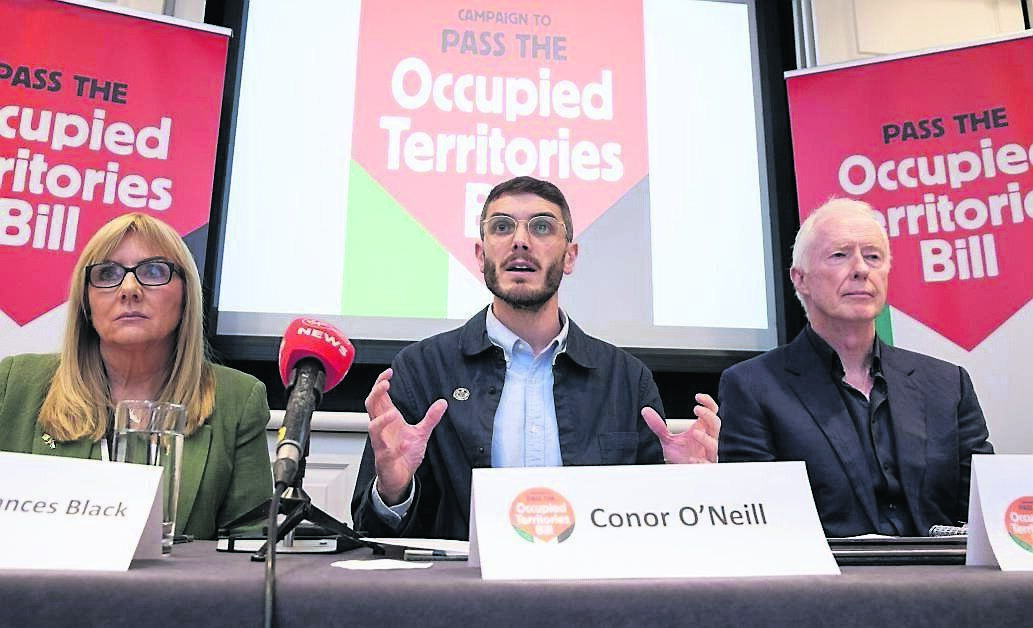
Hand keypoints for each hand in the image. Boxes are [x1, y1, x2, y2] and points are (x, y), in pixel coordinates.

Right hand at [365, 368, 446, 503]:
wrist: (399, 478)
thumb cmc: (403, 455)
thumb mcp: (421, 433)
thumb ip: (430, 418)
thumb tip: (442, 403)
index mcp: (388, 420)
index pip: (379, 397)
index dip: (380, 383)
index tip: (388, 372)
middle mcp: (382, 430)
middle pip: (371, 406)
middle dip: (376, 394)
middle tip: (385, 384)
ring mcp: (381, 444)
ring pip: (373, 428)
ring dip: (382, 420)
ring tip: (392, 413)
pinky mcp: (385, 460)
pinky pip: (387, 452)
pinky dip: (396, 448)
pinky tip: (405, 443)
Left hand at [641, 393, 719, 463]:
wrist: (679, 473)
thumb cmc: (680, 454)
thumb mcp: (667, 438)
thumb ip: (658, 425)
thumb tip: (645, 410)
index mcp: (702, 429)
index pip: (711, 412)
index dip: (708, 403)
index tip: (698, 397)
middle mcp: (708, 439)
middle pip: (716, 424)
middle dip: (708, 416)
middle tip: (697, 409)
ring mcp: (708, 454)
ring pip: (713, 444)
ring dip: (705, 438)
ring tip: (695, 432)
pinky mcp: (705, 467)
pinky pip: (707, 464)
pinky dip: (701, 462)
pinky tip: (693, 460)